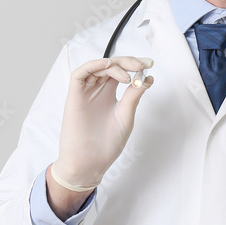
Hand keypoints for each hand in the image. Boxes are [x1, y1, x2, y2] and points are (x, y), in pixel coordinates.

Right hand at [52, 56, 153, 190]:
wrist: (90, 163)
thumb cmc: (107, 144)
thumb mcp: (126, 116)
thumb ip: (133, 96)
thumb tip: (147, 78)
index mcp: (110, 96)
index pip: (122, 73)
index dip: (135, 66)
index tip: (150, 65)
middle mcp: (97, 91)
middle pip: (111, 67)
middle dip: (128, 62)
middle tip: (143, 64)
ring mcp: (86, 92)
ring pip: (97, 67)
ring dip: (114, 65)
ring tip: (128, 76)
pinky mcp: (74, 96)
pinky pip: (80, 74)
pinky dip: (93, 65)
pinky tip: (108, 67)